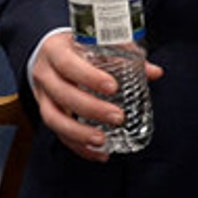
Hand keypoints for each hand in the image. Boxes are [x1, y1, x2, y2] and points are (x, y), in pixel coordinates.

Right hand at [29, 33, 162, 162]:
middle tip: (118, 117)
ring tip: (102, 141)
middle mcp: (44, 73)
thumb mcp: (96, 44)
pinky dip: (78, 146)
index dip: (89, 77)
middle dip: (90, 108)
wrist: (48, 54)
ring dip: (78, 133)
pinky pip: (58, 134)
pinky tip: (98, 153)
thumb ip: (124, 56)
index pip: (68, 64)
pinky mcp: (46, 113)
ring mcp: (42, 96)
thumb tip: (155, 72)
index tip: (112, 87)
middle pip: (62, 94)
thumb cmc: (76, 47)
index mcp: (55, 50)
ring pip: (53, 118)